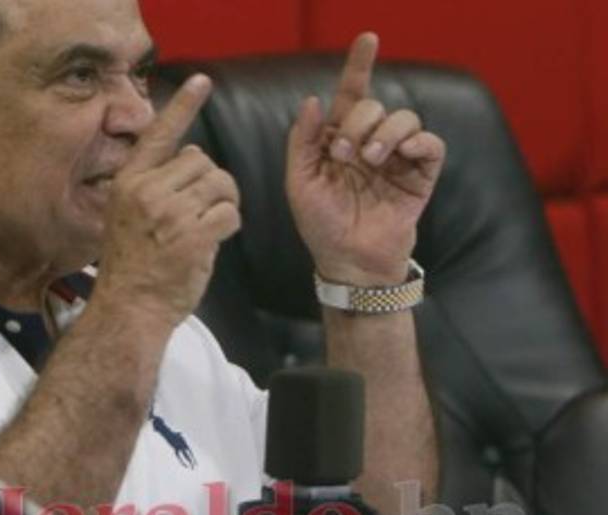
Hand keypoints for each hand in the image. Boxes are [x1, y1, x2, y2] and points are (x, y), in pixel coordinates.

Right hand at [96, 74, 241, 328]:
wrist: (129, 310)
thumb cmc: (132, 268)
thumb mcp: (127, 216)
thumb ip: (153, 187)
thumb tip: (192, 162)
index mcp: (129, 182)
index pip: (160, 135)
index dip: (184, 106)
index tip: (202, 81)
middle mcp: (147, 191)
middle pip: (201, 160)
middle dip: (211, 182)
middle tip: (202, 211)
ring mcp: (170, 212)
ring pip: (220, 183)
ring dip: (224, 203)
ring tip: (209, 226)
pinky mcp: (194, 234)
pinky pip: (230, 212)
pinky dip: (229, 225)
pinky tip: (213, 240)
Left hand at [286, 33, 445, 286]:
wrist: (348, 261)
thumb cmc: (320, 225)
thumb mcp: (300, 183)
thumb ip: (303, 141)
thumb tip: (312, 100)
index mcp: (339, 140)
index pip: (351, 95)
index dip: (359, 65)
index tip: (367, 38)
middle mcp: (369, 143)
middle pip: (374, 105)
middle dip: (357, 122)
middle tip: (343, 153)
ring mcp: (397, 158)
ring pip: (404, 118)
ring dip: (385, 132)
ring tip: (368, 160)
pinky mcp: (421, 175)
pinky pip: (430, 143)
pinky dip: (417, 142)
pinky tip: (400, 155)